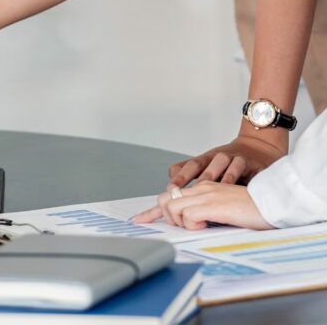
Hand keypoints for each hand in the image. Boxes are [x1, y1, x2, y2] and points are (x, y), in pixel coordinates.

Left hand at [134, 181, 271, 229]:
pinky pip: (187, 216)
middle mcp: (201, 188)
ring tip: (202, 224)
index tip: (139, 220)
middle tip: (186, 225)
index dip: (153, 211)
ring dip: (181, 221)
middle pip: (164, 200)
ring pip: (172, 207)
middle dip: (165, 217)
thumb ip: (207, 211)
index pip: (170, 196)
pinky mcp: (211, 204)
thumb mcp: (225, 207)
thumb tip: (193, 224)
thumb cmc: (254, 209)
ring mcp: (205, 195)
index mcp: (203, 188)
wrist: (274, 202)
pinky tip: (209, 224)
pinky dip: (193, 224)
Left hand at [167, 135, 284, 188]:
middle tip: (186, 191)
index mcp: (207, 160)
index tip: (170, 188)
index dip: (180, 176)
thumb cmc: (231, 166)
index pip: (190, 166)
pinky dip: (237, 177)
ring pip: (222, 162)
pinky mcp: (253, 163)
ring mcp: (236, 158)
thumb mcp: (211, 169)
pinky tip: (232, 188)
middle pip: (202, 164)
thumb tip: (172, 192)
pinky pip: (243, 168)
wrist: (260, 149)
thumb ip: (191, 178)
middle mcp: (219, 157)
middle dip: (191, 178)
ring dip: (213, 175)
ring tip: (208, 190)